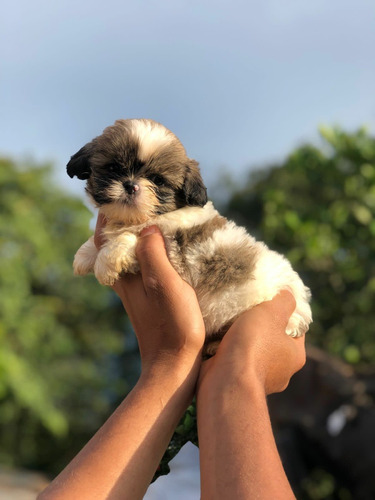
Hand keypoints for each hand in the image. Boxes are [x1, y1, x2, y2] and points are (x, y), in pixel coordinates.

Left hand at [94, 213, 205, 373]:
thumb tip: (148, 226)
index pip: (103, 235)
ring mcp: (136, 287)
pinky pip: (146, 262)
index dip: (107, 211)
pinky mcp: (150, 294)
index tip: (121, 190)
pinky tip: (172, 244)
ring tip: (162, 213)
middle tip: (147, 197)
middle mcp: (124, 278)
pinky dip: (153, 247)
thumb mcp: (164, 284)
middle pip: (115, 240)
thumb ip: (152, 253)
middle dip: (126, 217)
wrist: (174, 365)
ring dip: (141, 231)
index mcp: (123, 273)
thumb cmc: (172, 325)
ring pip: (131, 250)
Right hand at [199, 291, 305, 394]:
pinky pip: (235, 364)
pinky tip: (218, 341)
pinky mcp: (238, 385)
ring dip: (242, 342)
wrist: (226, 381)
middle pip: (273, 341)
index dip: (284, 314)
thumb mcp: (272, 312)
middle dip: (260, 328)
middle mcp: (281, 372)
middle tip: (246, 312)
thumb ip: (284, 300)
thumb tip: (289, 293)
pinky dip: (228, 353)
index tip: (268, 303)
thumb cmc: (253, 345)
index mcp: (295, 356)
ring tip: (228, 325)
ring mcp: (259, 382)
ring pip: (253, 353)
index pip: (295, 330)